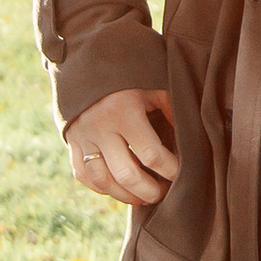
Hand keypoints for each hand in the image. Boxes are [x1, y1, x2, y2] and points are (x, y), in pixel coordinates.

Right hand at [66, 87, 177, 208]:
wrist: (88, 63)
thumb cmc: (129, 76)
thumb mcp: (153, 86)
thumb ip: (171, 111)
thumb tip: (189, 141)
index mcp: (123, 110)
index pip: (151, 154)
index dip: (170, 170)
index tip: (181, 174)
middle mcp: (100, 126)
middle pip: (126, 174)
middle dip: (150, 191)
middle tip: (164, 192)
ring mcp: (82, 136)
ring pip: (102, 181)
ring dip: (125, 196)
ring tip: (143, 197)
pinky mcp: (71, 141)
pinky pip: (82, 175)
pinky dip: (101, 188)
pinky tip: (118, 188)